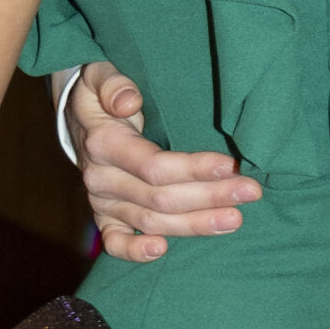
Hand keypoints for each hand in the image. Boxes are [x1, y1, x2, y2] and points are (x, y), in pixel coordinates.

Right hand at [64, 61, 259, 261]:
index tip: (231, 167)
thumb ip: (113, 84)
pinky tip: (163, 251)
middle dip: (209, 197)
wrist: (78, 117)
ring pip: (151, 222)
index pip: (154, 165)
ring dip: (194, 225)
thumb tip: (129, 102)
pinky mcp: (104, 217)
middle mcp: (101, 178)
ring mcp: (102, 202)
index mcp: (103, 144)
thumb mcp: (100, 76)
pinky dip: (135, 252)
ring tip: (234, 220)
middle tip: (251, 192)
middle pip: (160, 198)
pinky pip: (115, 242)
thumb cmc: (100, 93)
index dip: (193, 169)